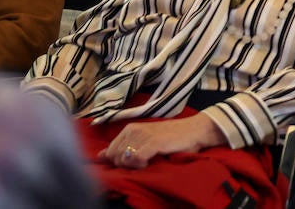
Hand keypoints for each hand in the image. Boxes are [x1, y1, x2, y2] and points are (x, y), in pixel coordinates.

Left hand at [100, 114, 224, 167]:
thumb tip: (99, 156)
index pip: (109, 152)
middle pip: (115, 157)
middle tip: (142, 162)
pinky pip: (136, 159)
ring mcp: (143, 135)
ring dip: (134, 165)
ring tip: (147, 161)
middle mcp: (133, 130)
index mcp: (129, 128)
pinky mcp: (153, 142)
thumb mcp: (144, 140)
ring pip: (124, 159)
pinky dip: (141, 164)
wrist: (195, 130)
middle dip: (125, 164)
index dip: (119, 161)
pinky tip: (150, 162)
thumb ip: (121, 147)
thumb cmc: (171, 138)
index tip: (134, 161)